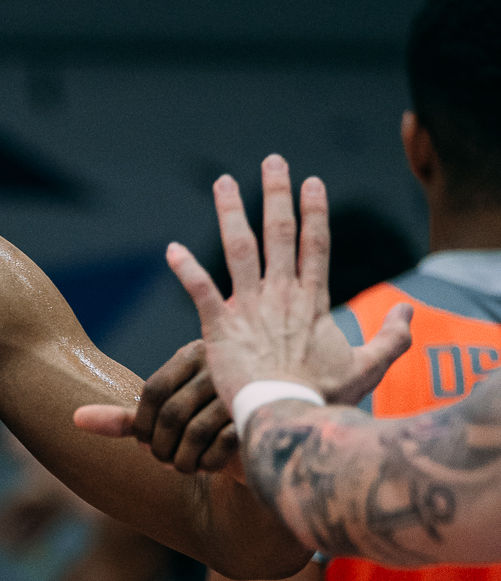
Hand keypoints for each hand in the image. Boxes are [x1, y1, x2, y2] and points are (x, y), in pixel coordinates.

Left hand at [73, 156, 412, 450]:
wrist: (287, 420)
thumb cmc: (325, 399)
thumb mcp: (369, 368)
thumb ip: (393, 337)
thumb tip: (409, 309)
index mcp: (313, 301)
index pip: (315, 245)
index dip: (314, 211)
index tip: (312, 182)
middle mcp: (281, 296)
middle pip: (279, 233)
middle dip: (276, 194)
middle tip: (272, 160)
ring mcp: (248, 310)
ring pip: (239, 248)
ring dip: (230, 212)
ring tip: (223, 182)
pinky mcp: (218, 330)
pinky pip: (199, 291)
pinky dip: (186, 269)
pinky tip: (171, 249)